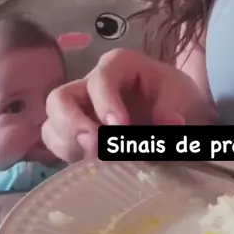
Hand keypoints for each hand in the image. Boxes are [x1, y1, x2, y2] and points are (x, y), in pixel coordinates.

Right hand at [42, 49, 214, 163]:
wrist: (181, 116)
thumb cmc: (176, 98)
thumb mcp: (181, 96)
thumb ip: (172, 107)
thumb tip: (167, 124)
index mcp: (117, 66)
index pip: (101, 77)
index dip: (106, 102)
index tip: (121, 128)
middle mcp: (91, 85)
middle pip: (60, 98)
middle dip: (72, 124)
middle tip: (96, 148)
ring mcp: (80, 111)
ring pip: (52, 124)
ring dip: (69, 144)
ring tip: (95, 160)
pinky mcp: (77, 137)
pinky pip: (57, 144)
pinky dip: (69, 156)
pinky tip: (92, 166)